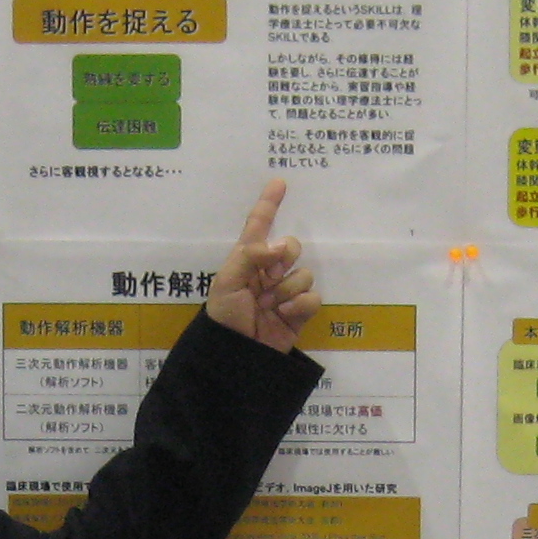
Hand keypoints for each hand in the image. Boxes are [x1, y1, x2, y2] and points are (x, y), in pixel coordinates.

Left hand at [203, 180, 317, 353]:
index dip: (268, 204)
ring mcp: (285, 292)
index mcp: (247, 259)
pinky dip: (299, 306)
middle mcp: (268, 271)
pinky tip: (284, 316)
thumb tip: (282, 246)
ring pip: (304, 273)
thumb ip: (252, 255)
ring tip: (269, 307)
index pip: (259, 226)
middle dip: (283, 260)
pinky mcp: (300, 312)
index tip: (279, 182)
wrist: (235, 356)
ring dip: (287, 291)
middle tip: (267, 279)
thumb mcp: (228, 281)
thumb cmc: (224, 317)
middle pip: (291, 247)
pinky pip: (313, 297)